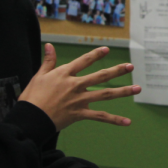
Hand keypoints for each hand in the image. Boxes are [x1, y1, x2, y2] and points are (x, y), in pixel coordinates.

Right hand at [18, 44, 139, 130]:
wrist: (30, 118)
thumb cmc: (32, 97)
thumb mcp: (39, 76)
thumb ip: (48, 61)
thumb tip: (49, 45)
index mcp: (65, 74)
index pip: (84, 61)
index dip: (96, 55)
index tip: (107, 50)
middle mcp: (75, 85)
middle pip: (100, 76)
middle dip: (117, 70)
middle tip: (131, 66)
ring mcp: (80, 100)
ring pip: (105, 94)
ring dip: (123, 91)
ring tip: (137, 88)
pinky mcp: (80, 114)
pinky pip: (100, 117)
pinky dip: (114, 120)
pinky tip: (127, 122)